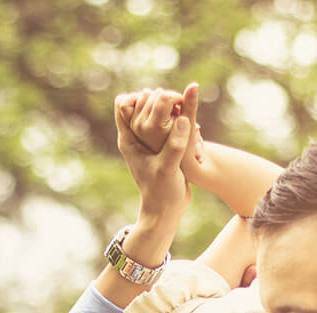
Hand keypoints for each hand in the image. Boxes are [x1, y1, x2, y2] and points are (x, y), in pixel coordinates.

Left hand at [113, 87, 195, 224]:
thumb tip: (183, 119)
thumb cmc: (163, 193)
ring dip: (171, 108)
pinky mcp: (162, 144)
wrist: (166, 210)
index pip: (124, 104)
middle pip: (141, 102)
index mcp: (128, 139)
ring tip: (186, 112)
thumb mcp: (169, 169)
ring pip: (156, 110)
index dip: (142, 98)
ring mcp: (148, 140)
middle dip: (160, 100)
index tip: (164, 103)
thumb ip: (174, 144)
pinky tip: (192, 125)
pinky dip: (179, 118)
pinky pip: (168, 121)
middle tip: (179, 105)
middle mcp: (135, 136)